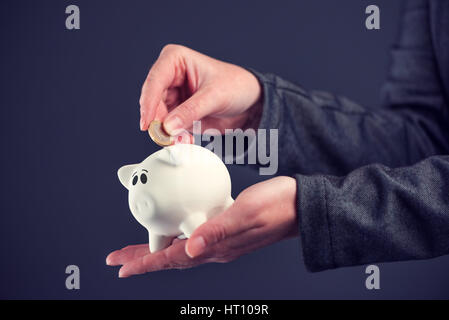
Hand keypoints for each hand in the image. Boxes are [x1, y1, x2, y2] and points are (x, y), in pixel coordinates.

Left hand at [106, 176, 297, 276]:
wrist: (300, 205)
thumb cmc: (276, 206)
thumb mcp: (246, 213)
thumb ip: (218, 231)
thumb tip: (189, 248)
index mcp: (218, 247)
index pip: (173, 259)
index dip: (146, 264)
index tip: (122, 268)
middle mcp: (216, 248)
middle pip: (171, 257)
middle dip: (143, 258)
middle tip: (117, 260)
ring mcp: (221, 241)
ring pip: (180, 248)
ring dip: (156, 248)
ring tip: (136, 248)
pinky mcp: (226, 230)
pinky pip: (194, 235)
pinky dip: (176, 234)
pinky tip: (173, 226)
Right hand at [139, 44, 262, 133]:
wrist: (250, 102)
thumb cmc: (236, 86)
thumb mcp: (215, 97)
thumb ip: (190, 111)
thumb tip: (167, 127)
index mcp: (175, 59)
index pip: (155, 81)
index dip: (149, 103)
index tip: (147, 123)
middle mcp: (169, 76)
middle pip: (153, 102)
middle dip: (159, 123)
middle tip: (167, 138)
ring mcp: (172, 95)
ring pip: (158, 117)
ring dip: (167, 133)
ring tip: (181, 142)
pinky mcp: (177, 113)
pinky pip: (168, 128)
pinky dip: (174, 137)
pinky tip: (185, 141)